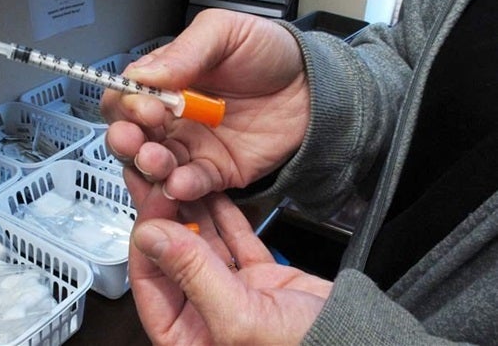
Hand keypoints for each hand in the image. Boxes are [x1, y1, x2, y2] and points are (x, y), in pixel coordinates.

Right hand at [101, 9, 309, 201]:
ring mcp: (192, 147)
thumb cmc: (270, 54)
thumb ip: (185, 52)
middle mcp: (172, 118)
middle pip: (131, 136)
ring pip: (154, 165)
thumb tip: (145, 75)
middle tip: (136, 139)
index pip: (127, 97)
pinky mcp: (215, 172)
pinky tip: (180, 182)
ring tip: (157, 161)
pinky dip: (181, 187)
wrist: (314, 87)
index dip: (127, 105)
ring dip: (148, 166)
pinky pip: (190, 185)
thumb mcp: (225, 33)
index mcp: (166, 83)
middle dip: (126, 140)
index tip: (145, 105)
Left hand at [125, 168, 331, 345]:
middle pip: (172, 256)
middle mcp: (201, 312)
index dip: (149, 237)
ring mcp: (228, 292)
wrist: (356, 341)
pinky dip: (224, 215)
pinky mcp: (255, 277)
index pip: (150, 279)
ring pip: (200, 244)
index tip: (153, 202)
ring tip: (179, 175)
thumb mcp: (238, 315)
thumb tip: (151, 236)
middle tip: (158, 177)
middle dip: (164, 216)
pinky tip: (212, 191)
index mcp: (184, 334)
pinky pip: (232, 239)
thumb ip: (192, 274)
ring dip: (191, 210)